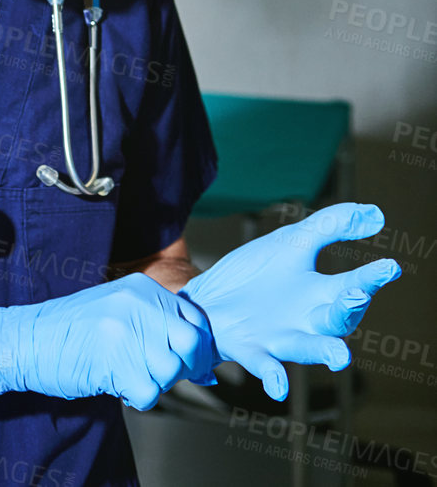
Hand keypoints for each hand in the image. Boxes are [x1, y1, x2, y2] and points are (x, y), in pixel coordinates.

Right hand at [0, 272, 216, 410]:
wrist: (28, 340)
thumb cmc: (72, 329)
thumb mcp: (116, 308)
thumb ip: (156, 323)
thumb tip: (203, 361)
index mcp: (141, 287)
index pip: (195, 318)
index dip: (199, 346)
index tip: (190, 361)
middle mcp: (137, 303)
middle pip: (192, 344)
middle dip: (184, 366)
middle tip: (160, 371)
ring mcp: (126, 331)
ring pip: (172, 372)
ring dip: (155, 382)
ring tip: (128, 373)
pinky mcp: (115, 361)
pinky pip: (151, 393)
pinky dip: (138, 398)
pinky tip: (119, 384)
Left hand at [182, 202, 401, 400]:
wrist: (208, 300)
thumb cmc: (257, 275)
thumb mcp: (294, 242)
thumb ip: (332, 225)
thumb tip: (377, 214)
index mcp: (318, 293)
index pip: (351, 285)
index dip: (370, 277)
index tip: (391, 266)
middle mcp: (305, 320)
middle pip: (334, 319)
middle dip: (348, 310)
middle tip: (357, 295)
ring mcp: (280, 337)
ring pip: (307, 347)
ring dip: (324, 351)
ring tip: (341, 357)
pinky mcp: (251, 348)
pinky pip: (265, 366)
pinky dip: (274, 377)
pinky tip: (279, 386)